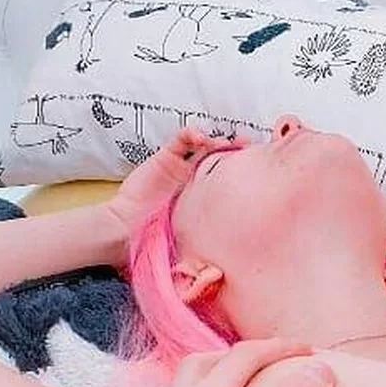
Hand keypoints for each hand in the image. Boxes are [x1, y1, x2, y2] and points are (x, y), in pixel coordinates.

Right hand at [107, 127, 246, 237]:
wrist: (128, 226)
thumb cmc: (159, 233)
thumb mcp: (193, 233)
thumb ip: (212, 235)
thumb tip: (242, 252)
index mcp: (204, 194)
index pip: (226, 176)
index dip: (239, 169)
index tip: (256, 165)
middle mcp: (194, 178)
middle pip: (218, 157)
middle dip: (233, 148)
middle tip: (246, 143)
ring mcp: (180, 166)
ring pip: (202, 145)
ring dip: (213, 139)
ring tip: (221, 142)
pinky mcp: (165, 157)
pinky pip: (180, 140)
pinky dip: (190, 134)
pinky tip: (198, 137)